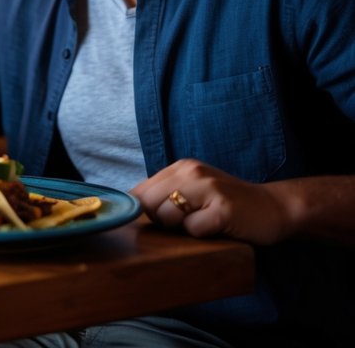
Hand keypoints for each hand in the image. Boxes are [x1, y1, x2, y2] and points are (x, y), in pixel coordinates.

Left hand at [130, 158, 293, 245]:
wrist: (274, 208)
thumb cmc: (226, 204)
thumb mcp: (193, 189)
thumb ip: (164, 194)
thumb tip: (128, 209)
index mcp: (180, 167)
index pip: (139, 191)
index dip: (143, 211)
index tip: (159, 220)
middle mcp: (191, 172)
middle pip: (148, 204)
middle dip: (161, 220)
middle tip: (188, 221)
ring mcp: (208, 189)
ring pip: (167, 217)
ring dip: (182, 228)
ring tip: (204, 222)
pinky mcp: (222, 210)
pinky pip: (193, 230)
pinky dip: (202, 235)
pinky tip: (218, 228)